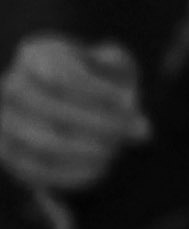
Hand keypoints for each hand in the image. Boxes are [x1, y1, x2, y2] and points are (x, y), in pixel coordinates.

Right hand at [0, 36, 148, 196]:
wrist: (68, 100)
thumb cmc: (100, 77)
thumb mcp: (117, 66)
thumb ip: (126, 80)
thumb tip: (134, 116)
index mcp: (36, 54)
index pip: (63, 75)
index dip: (99, 92)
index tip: (130, 102)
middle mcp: (12, 86)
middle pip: (52, 109)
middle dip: (97, 124)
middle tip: (128, 133)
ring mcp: (4, 121)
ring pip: (42, 142)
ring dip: (85, 151)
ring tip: (116, 152)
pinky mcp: (7, 152)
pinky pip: (34, 170)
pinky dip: (70, 174)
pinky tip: (101, 170)